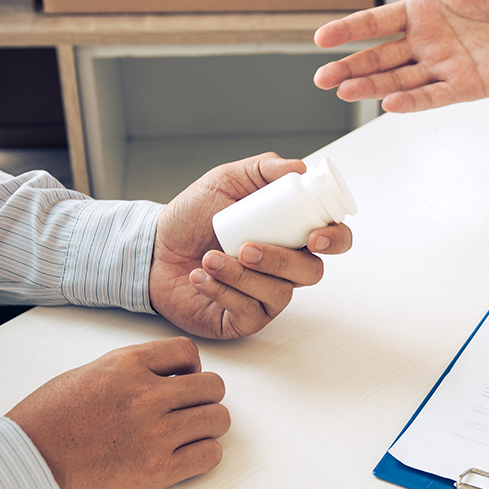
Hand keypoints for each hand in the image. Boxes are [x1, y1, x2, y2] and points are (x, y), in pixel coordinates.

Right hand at [6, 337, 229, 488]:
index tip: (182, 380)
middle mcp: (146, 395)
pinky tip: (186, 457)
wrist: (23, 467)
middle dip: (205, 397)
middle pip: (213, 387)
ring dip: (207, 426)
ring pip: (218, 420)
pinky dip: (204, 455)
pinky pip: (209, 456)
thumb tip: (162, 376)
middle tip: (189, 410)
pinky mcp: (157, 471)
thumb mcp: (86, 375)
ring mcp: (155, 434)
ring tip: (189, 435)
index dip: (190, 367)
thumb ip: (129, 372)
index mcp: (127, 366)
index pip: (187, 351)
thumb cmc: (45, 423)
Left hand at [149, 153, 352, 339]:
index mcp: (291, 235)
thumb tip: (299, 168)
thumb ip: (263, 169)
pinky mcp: (243, 320)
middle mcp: (286, 269)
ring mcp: (266, 296)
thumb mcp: (226, 180)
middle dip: (280, 261)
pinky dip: (222, 292)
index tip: (313, 237)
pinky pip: (248, 312)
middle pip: (311, 273)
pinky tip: (200, 277)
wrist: (153, 248)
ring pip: (278, 294)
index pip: (334, 240)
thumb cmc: (192, 217)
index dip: (335, 240)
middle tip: (246, 248)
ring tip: (208, 258)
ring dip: (241, 276)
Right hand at [312, 0, 488, 112]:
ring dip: (371, 86)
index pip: (377, 23)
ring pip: (399, 79)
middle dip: (350, 67)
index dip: (350, 30)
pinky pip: (433, 95)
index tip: (322, 38)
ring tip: (344, 92)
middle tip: (322, 77)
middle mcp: (428, 42)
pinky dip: (411, 100)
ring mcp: (444, 66)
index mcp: (423, 11)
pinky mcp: (465, 86)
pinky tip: (389, 102)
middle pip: (380, 57)